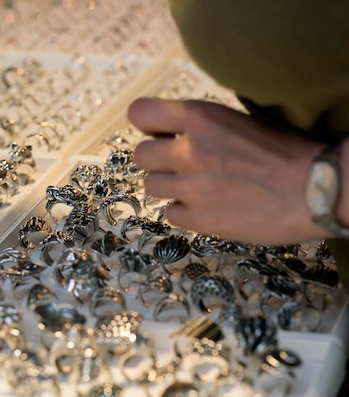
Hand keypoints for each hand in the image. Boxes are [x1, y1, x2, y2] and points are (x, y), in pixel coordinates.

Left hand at [129, 97, 328, 243]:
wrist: (319, 187)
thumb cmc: (288, 150)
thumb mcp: (240, 120)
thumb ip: (204, 126)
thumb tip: (176, 133)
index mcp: (201, 118)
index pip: (140, 113)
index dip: (147, 124)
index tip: (159, 132)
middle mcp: (189, 151)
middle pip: (140, 155)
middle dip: (157, 159)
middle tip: (180, 164)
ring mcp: (192, 188)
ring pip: (150, 186)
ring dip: (169, 186)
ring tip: (195, 187)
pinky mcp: (201, 220)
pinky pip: (171, 214)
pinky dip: (185, 212)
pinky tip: (207, 207)